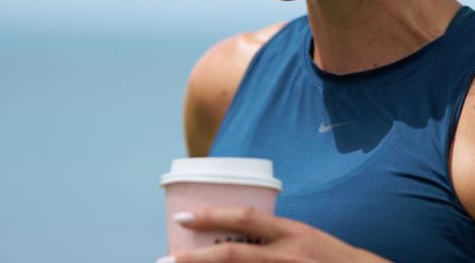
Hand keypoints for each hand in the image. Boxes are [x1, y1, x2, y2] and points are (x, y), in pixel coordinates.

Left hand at [156, 206, 388, 262]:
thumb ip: (280, 239)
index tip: (184, 217)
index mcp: (293, 233)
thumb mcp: (310, 242)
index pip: (246, 218)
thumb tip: (245, 239)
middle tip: (164, 258)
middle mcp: (289, 254)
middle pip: (232, 256)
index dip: (212, 216)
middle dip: (194, 258)